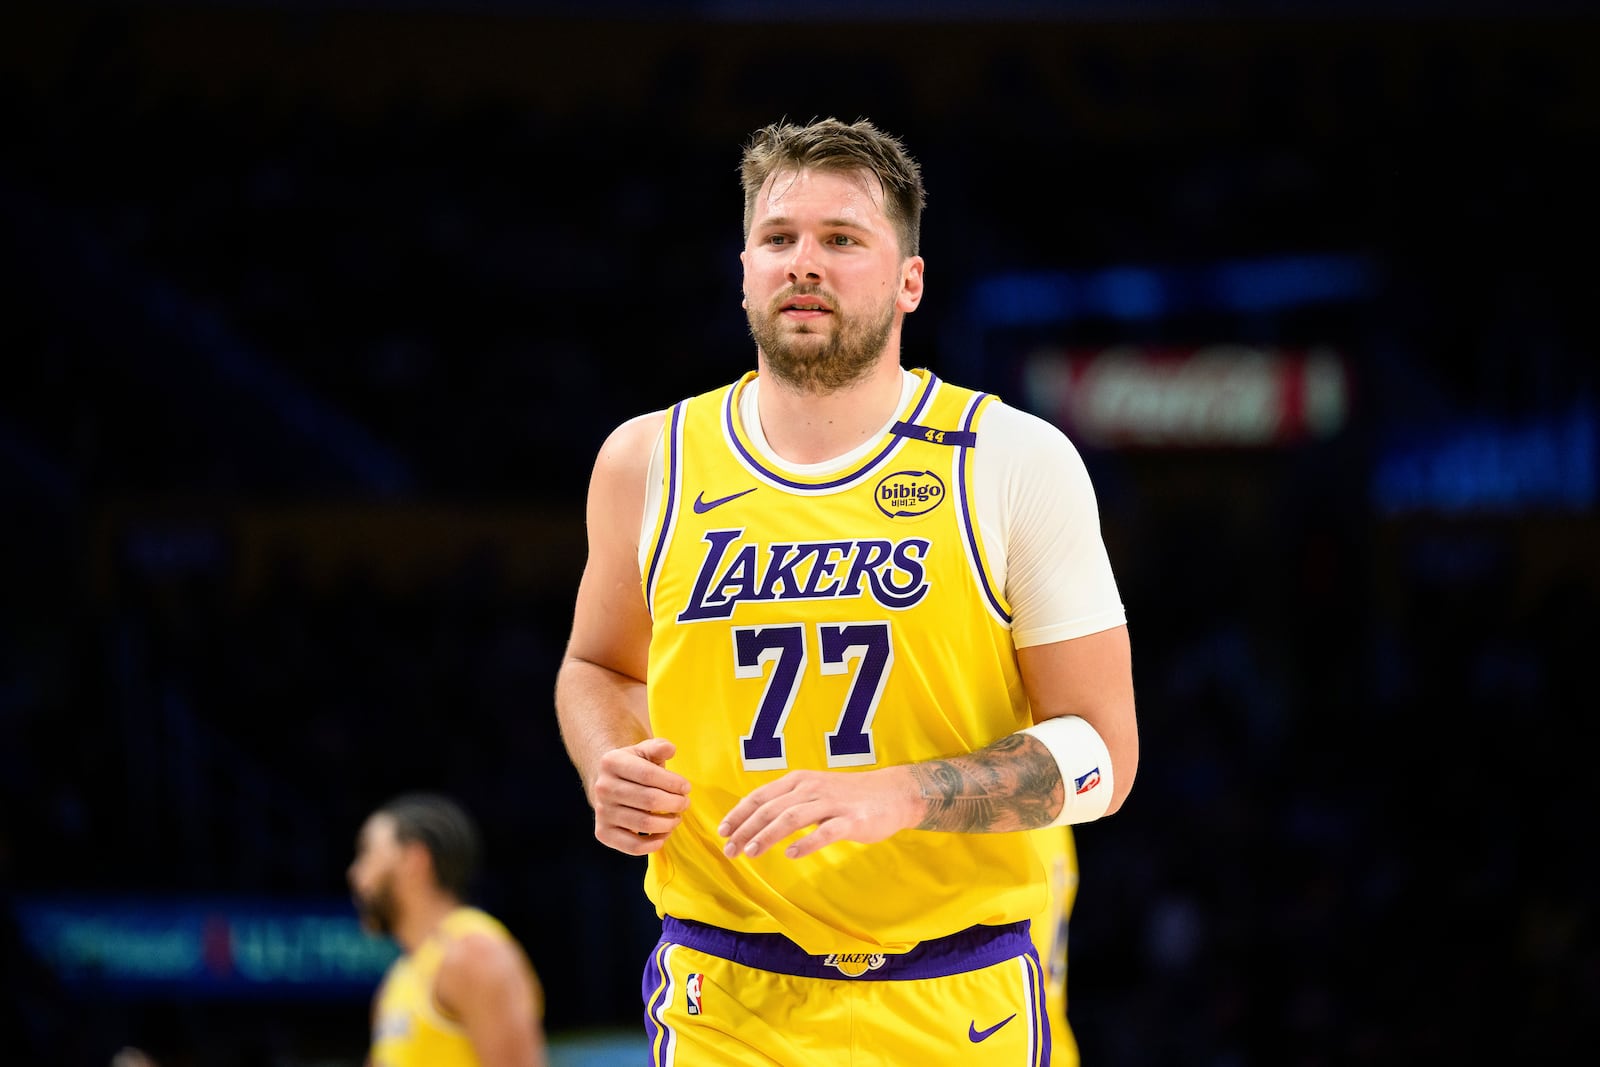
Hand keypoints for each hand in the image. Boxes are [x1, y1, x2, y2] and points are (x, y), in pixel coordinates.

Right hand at [591, 737, 690, 854]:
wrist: (610, 783)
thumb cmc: (635, 767)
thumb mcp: (645, 751)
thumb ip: (659, 747)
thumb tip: (670, 749)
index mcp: (612, 762)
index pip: (648, 774)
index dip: (673, 783)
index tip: (686, 788)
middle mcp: (602, 787)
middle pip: (649, 800)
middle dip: (675, 803)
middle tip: (685, 803)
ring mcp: (601, 812)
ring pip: (644, 824)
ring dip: (669, 823)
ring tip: (676, 817)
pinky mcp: (603, 833)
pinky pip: (633, 846)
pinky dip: (654, 844)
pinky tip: (664, 833)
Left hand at [718, 766, 918, 859]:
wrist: (892, 793)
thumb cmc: (847, 796)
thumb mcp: (814, 791)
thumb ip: (787, 801)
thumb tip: (754, 820)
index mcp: (799, 780)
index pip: (760, 796)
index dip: (739, 814)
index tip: (722, 831)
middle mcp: (811, 788)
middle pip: (771, 808)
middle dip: (745, 829)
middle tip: (729, 849)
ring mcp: (832, 803)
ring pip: (792, 817)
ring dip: (768, 835)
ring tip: (751, 852)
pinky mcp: (851, 820)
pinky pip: (825, 831)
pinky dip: (806, 843)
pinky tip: (792, 855)